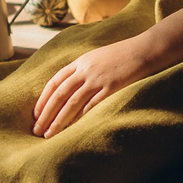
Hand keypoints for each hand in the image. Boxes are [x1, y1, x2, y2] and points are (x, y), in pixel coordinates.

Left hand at [32, 34, 167, 137]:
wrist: (146, 48)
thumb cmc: (124, 54)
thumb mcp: (99, 57)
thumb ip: (85, 69)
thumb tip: (73, 85)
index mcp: (81, 61)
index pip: (55, 82)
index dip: (43, 99)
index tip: (36, 114)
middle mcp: (85, 69)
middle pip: (59, 94)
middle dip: (46, 114)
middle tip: (37, 130)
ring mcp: (98, 78)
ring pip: (72, 102)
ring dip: (58, 120)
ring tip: (49, 134)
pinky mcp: (111, 87)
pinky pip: (91, 105)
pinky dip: (80, 118)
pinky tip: (72, 130)